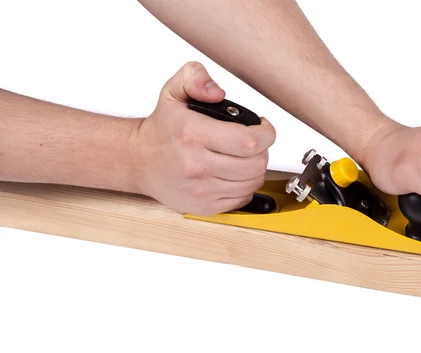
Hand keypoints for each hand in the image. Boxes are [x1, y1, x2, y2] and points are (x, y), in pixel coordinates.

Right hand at [129, 61, 275, 214]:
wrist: (138, 160)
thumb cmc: (162, 128)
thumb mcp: (173, 90)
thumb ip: (195, 77)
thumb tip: (217, 92)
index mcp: (193, 135)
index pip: (249, 141)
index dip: (266, 134)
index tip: (263, 128)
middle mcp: (197, 165)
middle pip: (255, 164)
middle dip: (262, 151)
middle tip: (253, 142)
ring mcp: (201, 189)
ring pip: (252, 183)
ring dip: (255, 169)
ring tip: (244, 157)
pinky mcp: (204, 206)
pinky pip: (242, 198)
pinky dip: (245, 186)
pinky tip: (235, 174)